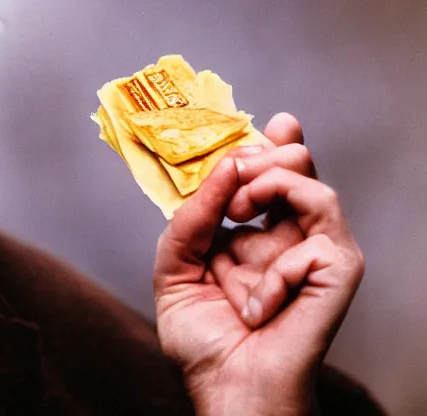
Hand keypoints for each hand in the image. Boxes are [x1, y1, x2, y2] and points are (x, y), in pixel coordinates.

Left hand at [153, 113, 364, 415]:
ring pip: (316, 189)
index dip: (271, 144)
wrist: (225, 391)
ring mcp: (316, 256)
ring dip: (270, 185)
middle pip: (299, 168)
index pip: (270, 175)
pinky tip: (254, 305)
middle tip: (240, 166)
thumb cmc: (205, 341)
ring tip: (238, 209)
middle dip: (266, 153)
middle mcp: (288, 238)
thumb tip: (221, 168)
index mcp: (255, 235)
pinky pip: (317, 241)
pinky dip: (275, 268)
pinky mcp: (337, 276)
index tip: (267, 123)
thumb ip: (191, 218)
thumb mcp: (176, 269)